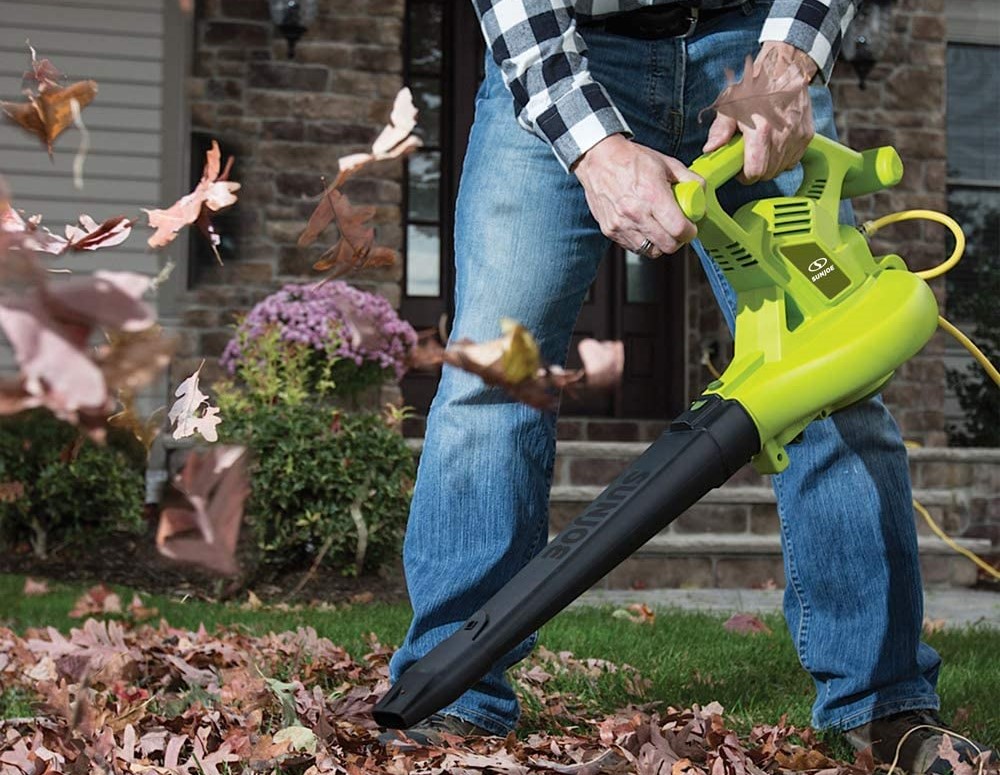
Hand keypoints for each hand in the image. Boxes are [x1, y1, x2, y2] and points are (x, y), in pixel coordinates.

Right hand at [572, 134, 703, 257]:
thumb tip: (701, 192)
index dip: (690, 232)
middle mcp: (636, 214)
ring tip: (659, 229)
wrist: (598, 159)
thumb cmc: (630, 159)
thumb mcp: (666, 163)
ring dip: (659, 243)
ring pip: (650, 250)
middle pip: (667, 246)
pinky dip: (642, 241)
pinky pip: (633, 247)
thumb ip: (689, 179)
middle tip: (677, 230)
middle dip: (677, 240)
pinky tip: (644, 227)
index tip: (690, 228)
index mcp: (652, 196)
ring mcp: (621, 224)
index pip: (679, 229)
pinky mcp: (610, 230)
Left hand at [704, 42, 816, 183]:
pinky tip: (775, 144)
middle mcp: (783, 135)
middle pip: (769, 173)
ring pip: (782, 168)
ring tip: (761, 148)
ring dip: (770, 165)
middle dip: (756, 171)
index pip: (755, 172)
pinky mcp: (807, 134)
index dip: (744, 176)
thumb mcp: (730, 103)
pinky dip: (784, 158)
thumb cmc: (755, 84)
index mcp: (761, 130)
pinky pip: (794, 159)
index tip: (739, 170)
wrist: (785, 66)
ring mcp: (798, 135)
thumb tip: (710, 149)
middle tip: (747, 158)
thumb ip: (720, 129)